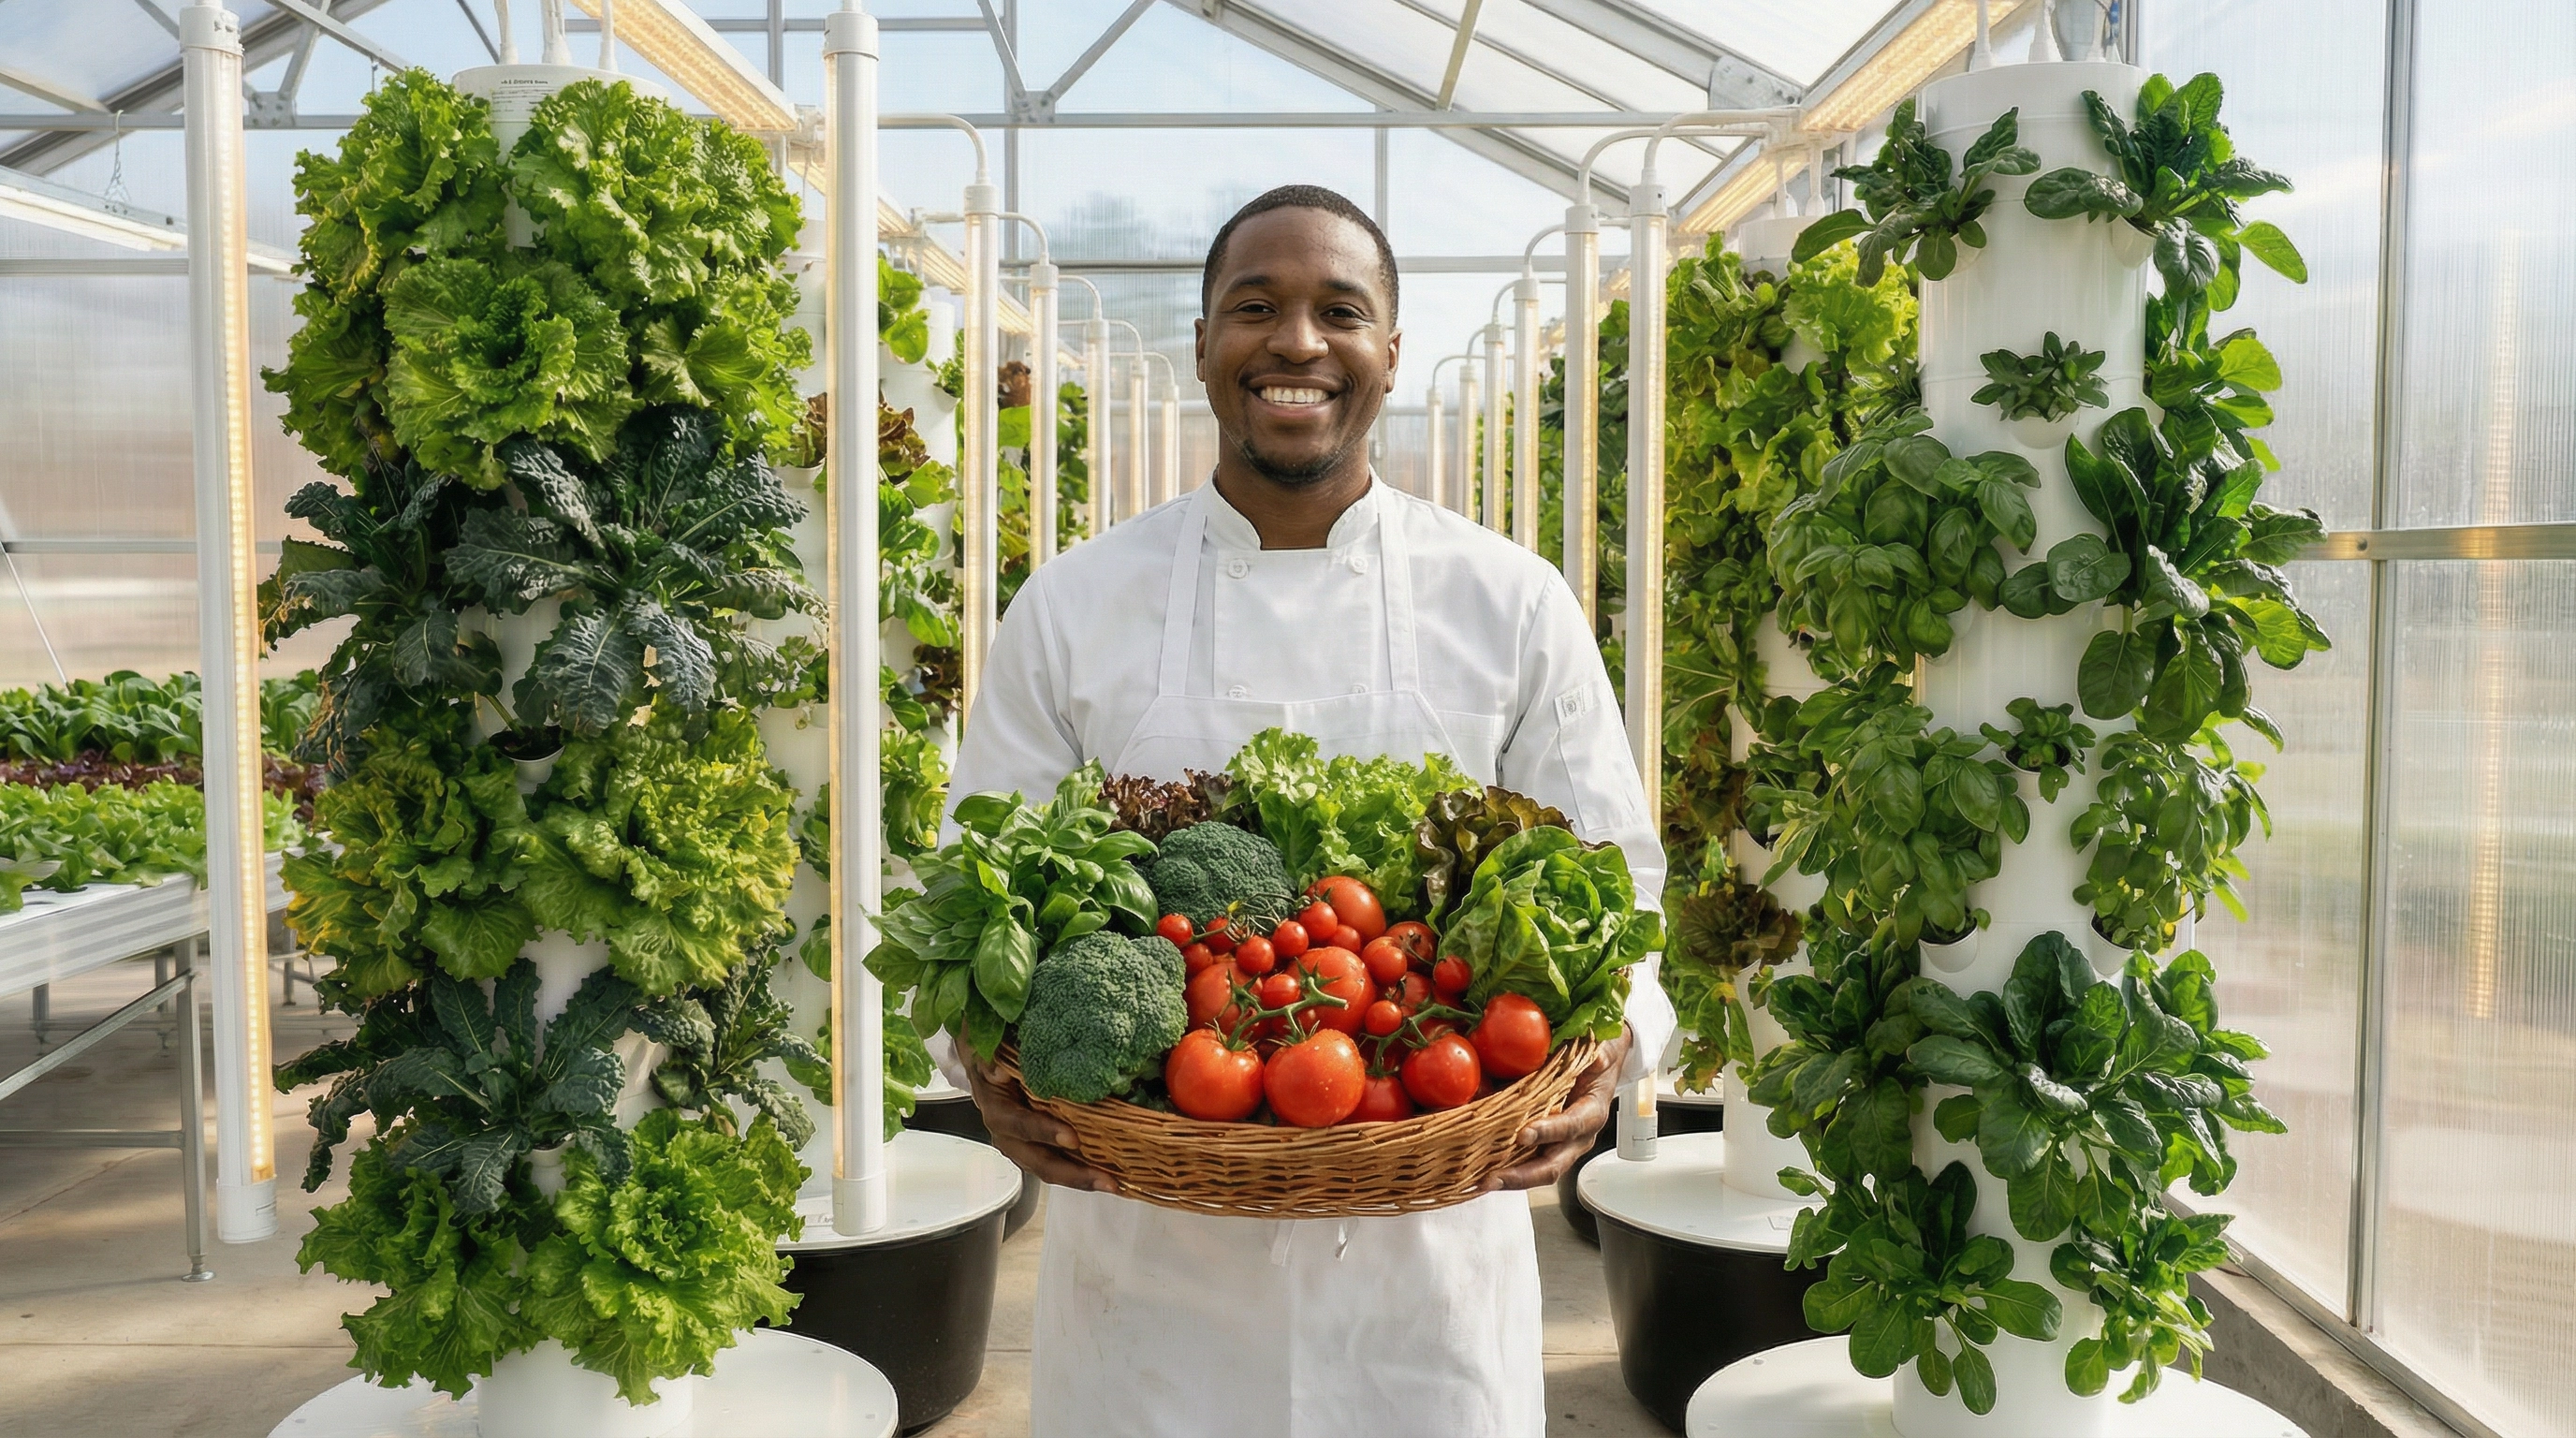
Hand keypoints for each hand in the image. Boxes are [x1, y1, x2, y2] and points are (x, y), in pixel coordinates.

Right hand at [961, 1046, 1121, 1195]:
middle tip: (1105, 1178)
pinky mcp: (1039, 1151)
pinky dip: (1084, 1172)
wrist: (989, 1072)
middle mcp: (1010, 1138)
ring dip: (1083, 1179)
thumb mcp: (988, 1054)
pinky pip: (1061, 1166)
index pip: (1021, 1125)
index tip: (1072, 1138)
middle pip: (1041, 1161)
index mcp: (998, 1112)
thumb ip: (990, 1062)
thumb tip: (998, 1072)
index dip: (1044, 1132)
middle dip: (1074, 1173)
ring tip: (1113, 1183)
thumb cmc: (996, 1062)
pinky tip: (1109, 1175)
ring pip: (1052, 1170)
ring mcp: (1024, 1149)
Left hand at [1483, 1028, 1630, 1192]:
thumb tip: (1596, 1057)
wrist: (1601, 1067)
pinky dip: (1504, 1168)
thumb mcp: (1602, 1052)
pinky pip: (1526, 1163)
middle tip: (1494, 1178)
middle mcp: (1577, 1138)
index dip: (1549, 1131)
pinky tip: (1479, 1171)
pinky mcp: (1545, 1147)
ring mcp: (1561, 1147)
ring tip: (1480, 1182)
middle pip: (1552, 1166)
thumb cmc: (1597, 1059)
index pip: (1572, 1126)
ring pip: (1537, 1172)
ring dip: (1509, 1179)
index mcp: (1592, 1113)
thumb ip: (1599, 1056)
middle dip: (1522, 1176)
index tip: (1524, 1135)